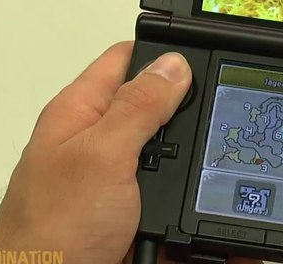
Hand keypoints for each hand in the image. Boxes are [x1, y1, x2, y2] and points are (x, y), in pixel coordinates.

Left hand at [0, 42, 257, 263]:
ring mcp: (119, 183)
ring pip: (176, 161)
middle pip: (160, 110)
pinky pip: (178, 205)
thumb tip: (174, 64)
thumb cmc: (49, 230)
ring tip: (234, 167)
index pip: (127, 59)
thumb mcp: (101, 154)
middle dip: (195, 114)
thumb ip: (137, 107)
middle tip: (229, 117)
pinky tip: (221, 208)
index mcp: (83, 112)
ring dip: (202, 166)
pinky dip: (200, 208)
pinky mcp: (136, 218)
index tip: (209, 55)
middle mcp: (101, 142)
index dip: (166, 53)